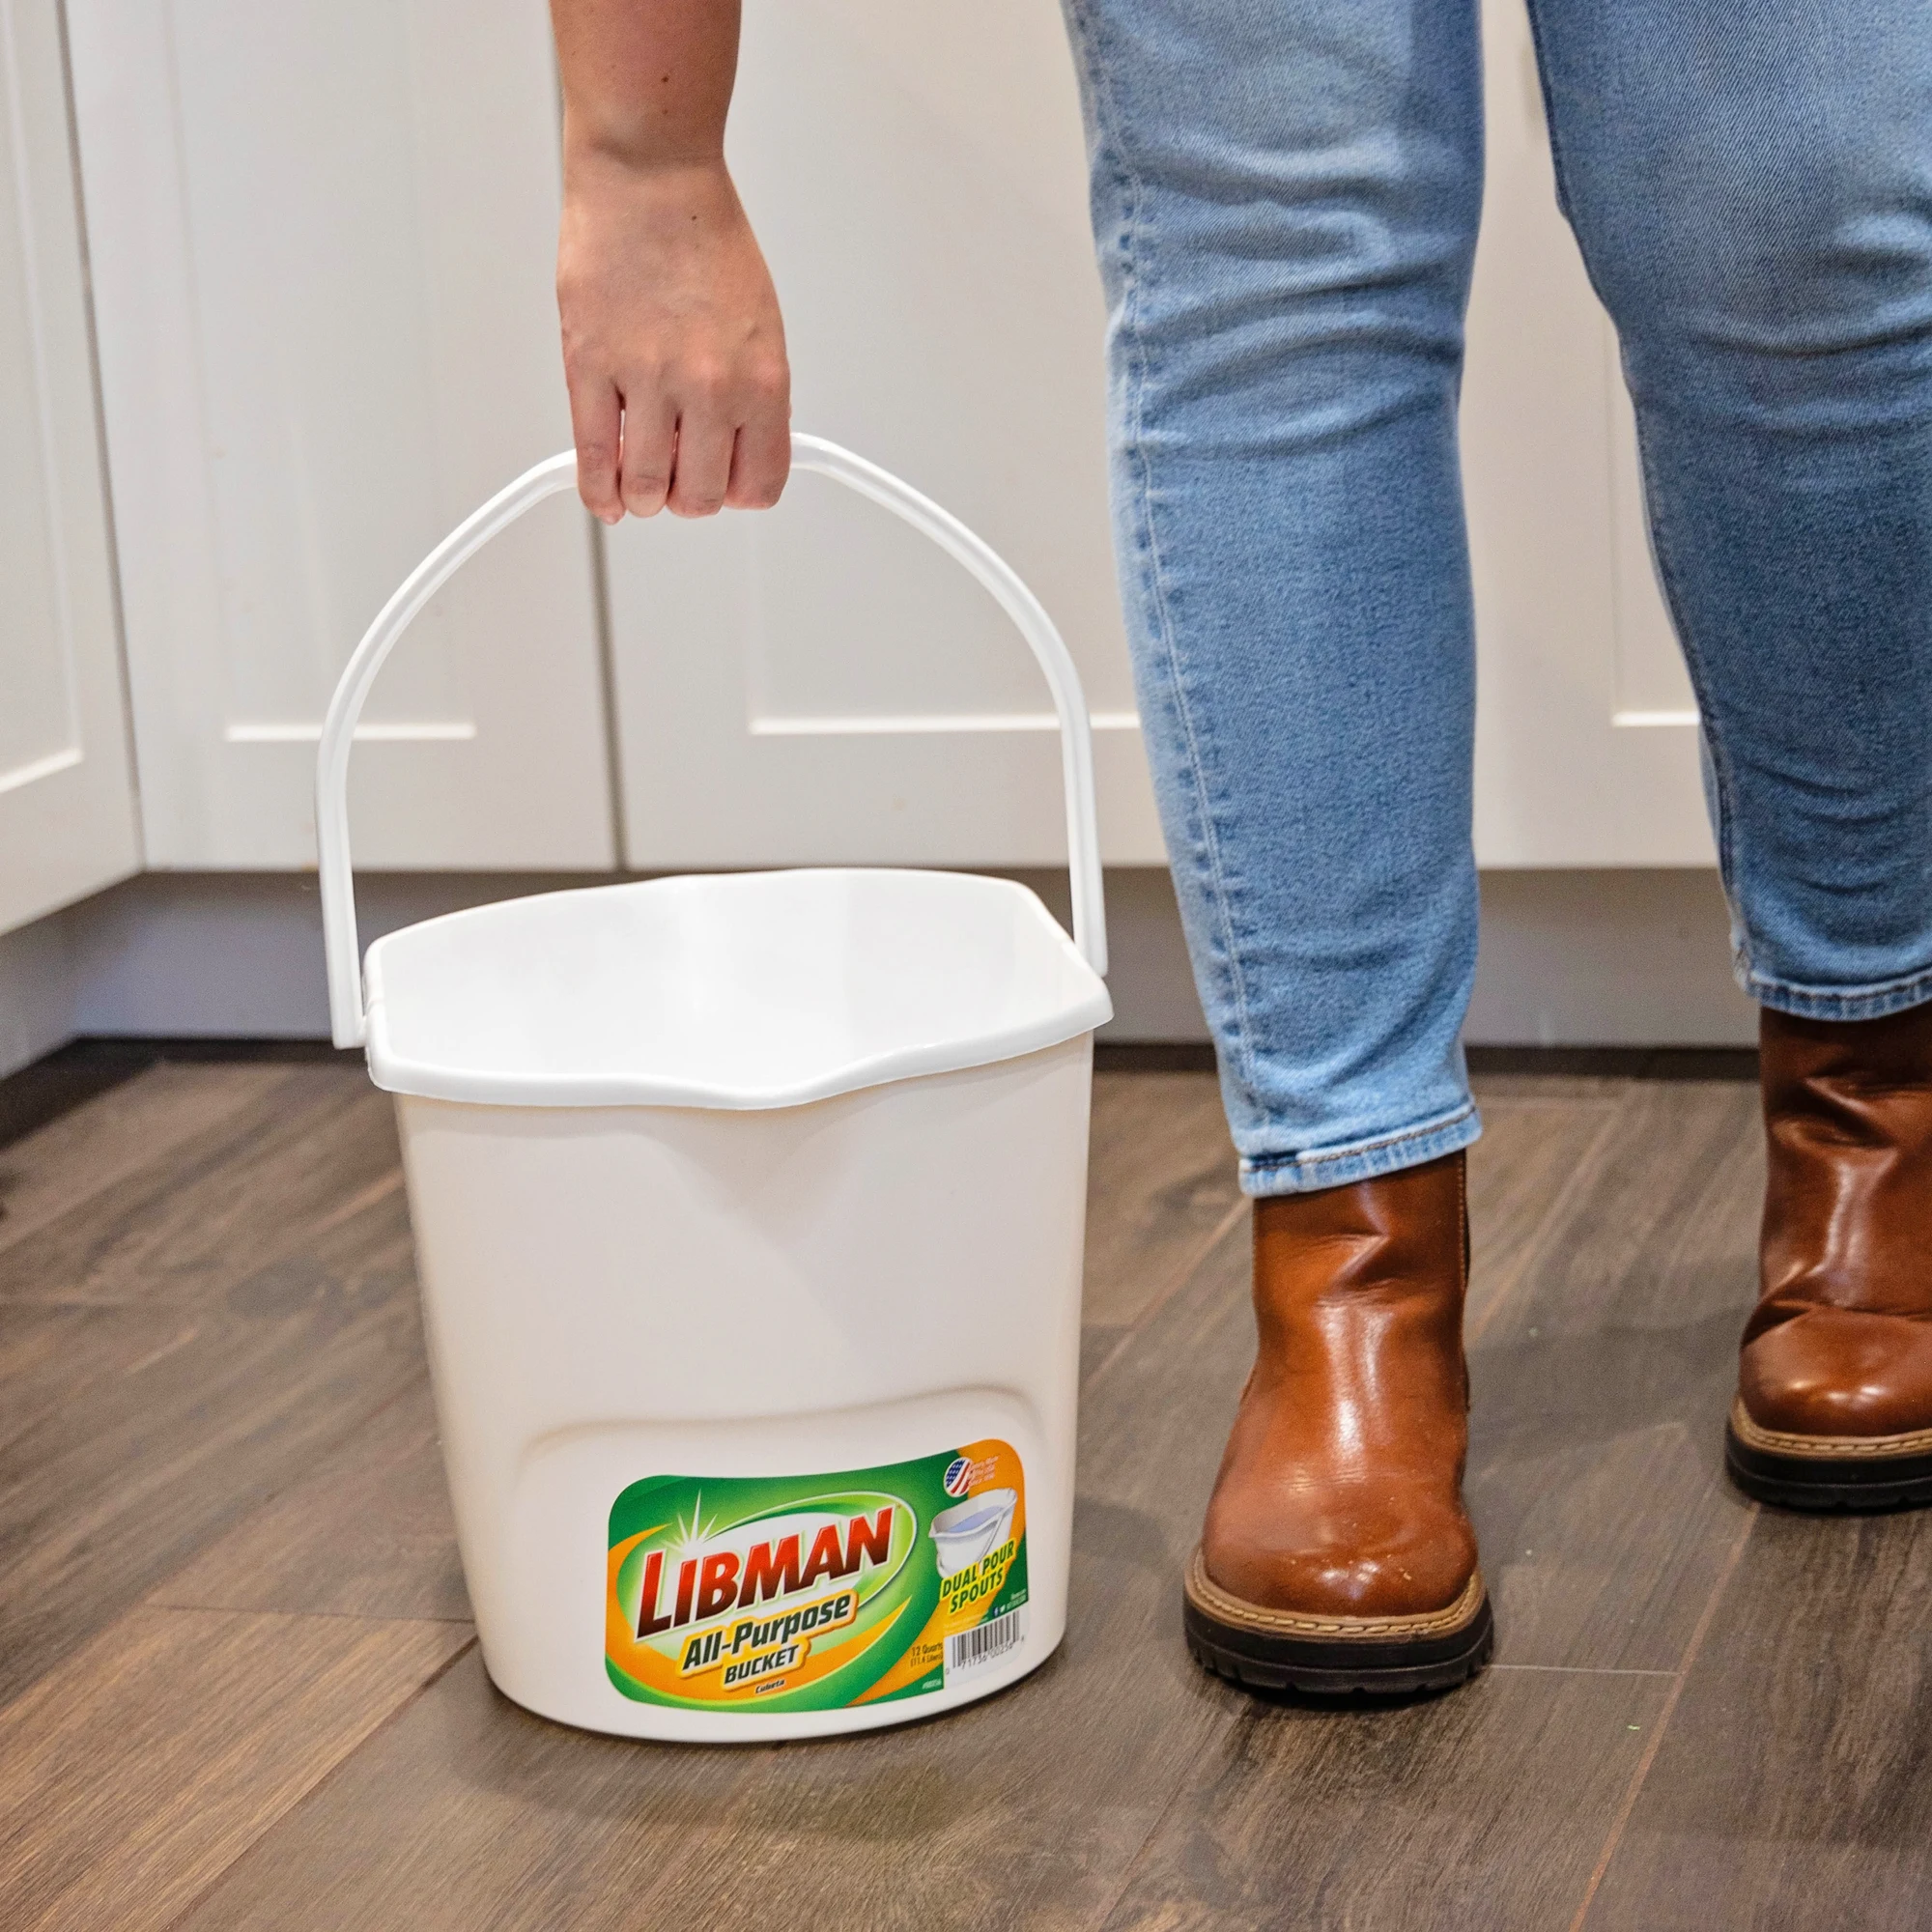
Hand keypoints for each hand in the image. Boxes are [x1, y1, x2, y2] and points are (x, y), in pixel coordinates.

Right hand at [557, 150, 789, 521]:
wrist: (651, 176)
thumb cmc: (706, 239)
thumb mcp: (761, 326)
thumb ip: (753, 395)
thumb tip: (738, 451)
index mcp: (762, 379)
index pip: (759, 485)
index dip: (738, 491)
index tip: (725, 480)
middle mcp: (710, 386)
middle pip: (701, 497)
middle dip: (688, 495)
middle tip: (678, 473)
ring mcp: (648, 379)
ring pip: (648, 489)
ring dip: (644, 496)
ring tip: (641, 474)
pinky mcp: (592, 366)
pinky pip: (596, 459)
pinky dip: (599, 492)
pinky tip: (606, 496)